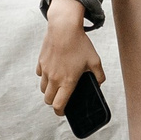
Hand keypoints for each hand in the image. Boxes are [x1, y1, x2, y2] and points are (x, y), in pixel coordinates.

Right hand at [36, 0, 103, 114]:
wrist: (64, 27)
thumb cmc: (80, 44)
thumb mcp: (95, 61)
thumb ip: (99, 76)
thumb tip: (99, 83)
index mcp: (67, 82)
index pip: (58, 106)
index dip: (60, 112)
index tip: (63, 111)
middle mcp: (54, 79)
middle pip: (48, 100)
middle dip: (54, 102)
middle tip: (60, 98)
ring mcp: (46, 70)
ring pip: (42, 88)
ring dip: (48, 90)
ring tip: (56, 85)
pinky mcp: (41, 62)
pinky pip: (40, 75)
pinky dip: (45, 76)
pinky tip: (52, 70)